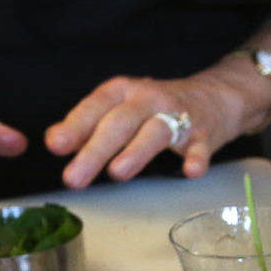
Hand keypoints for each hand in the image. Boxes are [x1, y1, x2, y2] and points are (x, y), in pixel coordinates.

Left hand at [45, 75, 248, 188]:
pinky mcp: (203, 133)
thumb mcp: (120, 108)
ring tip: (117, 173)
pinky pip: (200, 146)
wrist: (216, 96)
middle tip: (73, 178)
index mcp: (123, 92)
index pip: (95, 107)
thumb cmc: (156, 108)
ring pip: (155, 131)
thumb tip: (55, 140)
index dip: (75, 126)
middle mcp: (148, 99)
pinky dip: (196, 158)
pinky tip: (190, 172)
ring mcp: (178, 115)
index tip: (56, 146)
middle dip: (95, 150)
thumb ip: (88, 125)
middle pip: (119, 123)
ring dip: (136, 152)